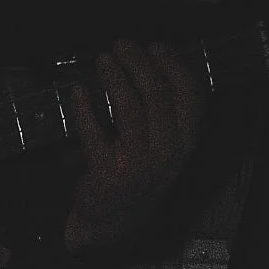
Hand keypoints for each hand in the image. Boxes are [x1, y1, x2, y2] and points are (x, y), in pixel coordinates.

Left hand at [61, 38, 203, 252]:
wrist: (115, 222)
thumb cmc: (139, 175)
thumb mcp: (166, 148)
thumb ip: (167, 112)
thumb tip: (152, 63)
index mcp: (184, 142)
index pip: (189, 94)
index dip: (173, 64)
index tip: (155, 46)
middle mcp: (166, 153)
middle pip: (157, 94)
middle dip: (137, 62)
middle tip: (122, 46)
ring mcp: (138, 164)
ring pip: (128, 108)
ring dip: (114, 77)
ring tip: (103, 60)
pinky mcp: (108, 173)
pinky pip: (94, 132)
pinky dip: (84, 107)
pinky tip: (79, 91)